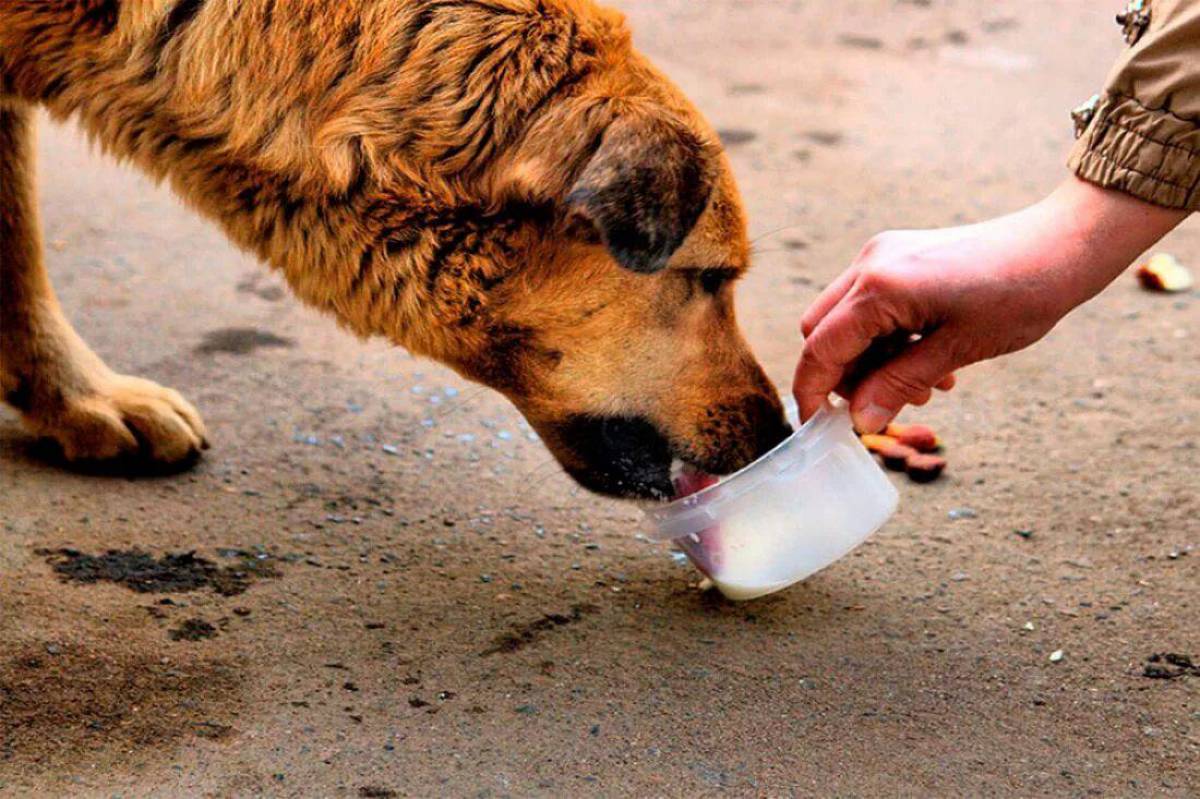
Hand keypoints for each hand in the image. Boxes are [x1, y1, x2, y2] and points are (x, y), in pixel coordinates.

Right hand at [793, 176, 1187, 432]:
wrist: (1062, 244)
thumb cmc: (1020, 294)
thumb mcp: (957, 351)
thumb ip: (898, 385)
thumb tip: (860, 422)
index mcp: (880, 286)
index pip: (821, 347)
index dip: (814, 391)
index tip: (820, 428)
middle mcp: (871, 263)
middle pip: (821, 331)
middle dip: (843, 376)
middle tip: (884, 404)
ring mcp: (883, 255)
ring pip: (845, 320)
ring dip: (870, 360)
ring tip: (922, 388)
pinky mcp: (899, 256)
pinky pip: (871, 305)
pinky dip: (886, 339)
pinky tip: (928, 359)